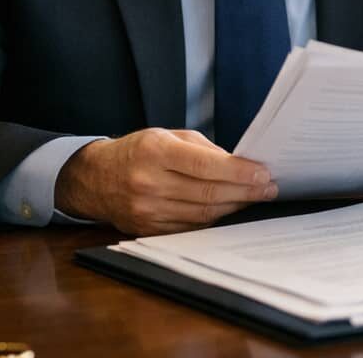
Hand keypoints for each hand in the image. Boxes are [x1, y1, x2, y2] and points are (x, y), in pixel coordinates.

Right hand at [55, 128, 277, 235]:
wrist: (94, 178)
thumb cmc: (136, 151)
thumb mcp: (165, 135)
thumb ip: (203, 148)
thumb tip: (239, 165)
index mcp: (155, 151)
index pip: (206, 165)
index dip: (239, 172)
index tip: (263, 173)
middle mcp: (148, 182)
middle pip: (208, 193)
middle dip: (244, 192)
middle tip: (268, 188)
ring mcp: (147, 210)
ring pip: (203, 213)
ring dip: (234, 207)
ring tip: (254, 198)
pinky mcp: (148, 228)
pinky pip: (191, 227)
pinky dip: (214, 219)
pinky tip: (228, 210)